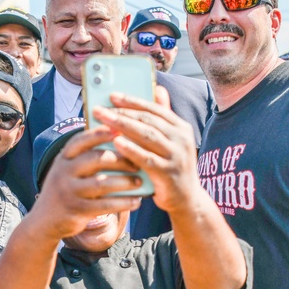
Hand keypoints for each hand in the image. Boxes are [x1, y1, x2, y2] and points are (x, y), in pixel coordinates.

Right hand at [30, 127, 142, 240]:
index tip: (120, 129)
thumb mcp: (69, 171)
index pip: (82, 140)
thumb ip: (86, 159)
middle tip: (138, 162)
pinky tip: (136, 201)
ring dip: (124, 182)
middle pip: (95, 159)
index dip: (101, 133)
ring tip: (139, 182)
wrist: (44, 221)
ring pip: (102, 183)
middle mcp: (63, 172)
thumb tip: (122, 148)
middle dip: (120, 159)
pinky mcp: (76, 210)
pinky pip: (104, 205)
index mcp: (63, 158)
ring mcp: (69, 192)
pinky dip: (123, 203)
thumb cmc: (67, 190)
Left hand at [91, 87, 198, 214]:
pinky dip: (131, 149)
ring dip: (123, 126)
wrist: (186, 199)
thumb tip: (158, 88)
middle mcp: (181, 139)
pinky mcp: (169, 173)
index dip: (133, 101)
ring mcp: (177, 156)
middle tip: (101, 109)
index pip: (154, 108)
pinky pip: (147, 158)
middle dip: (122, 112)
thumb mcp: (171, 141)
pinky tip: (116, 142)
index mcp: (181, 127)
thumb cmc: (172, 167)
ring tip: (104, 121)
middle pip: (148, 120)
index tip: (113, 96)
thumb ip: (163, 117)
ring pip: (147, 135)